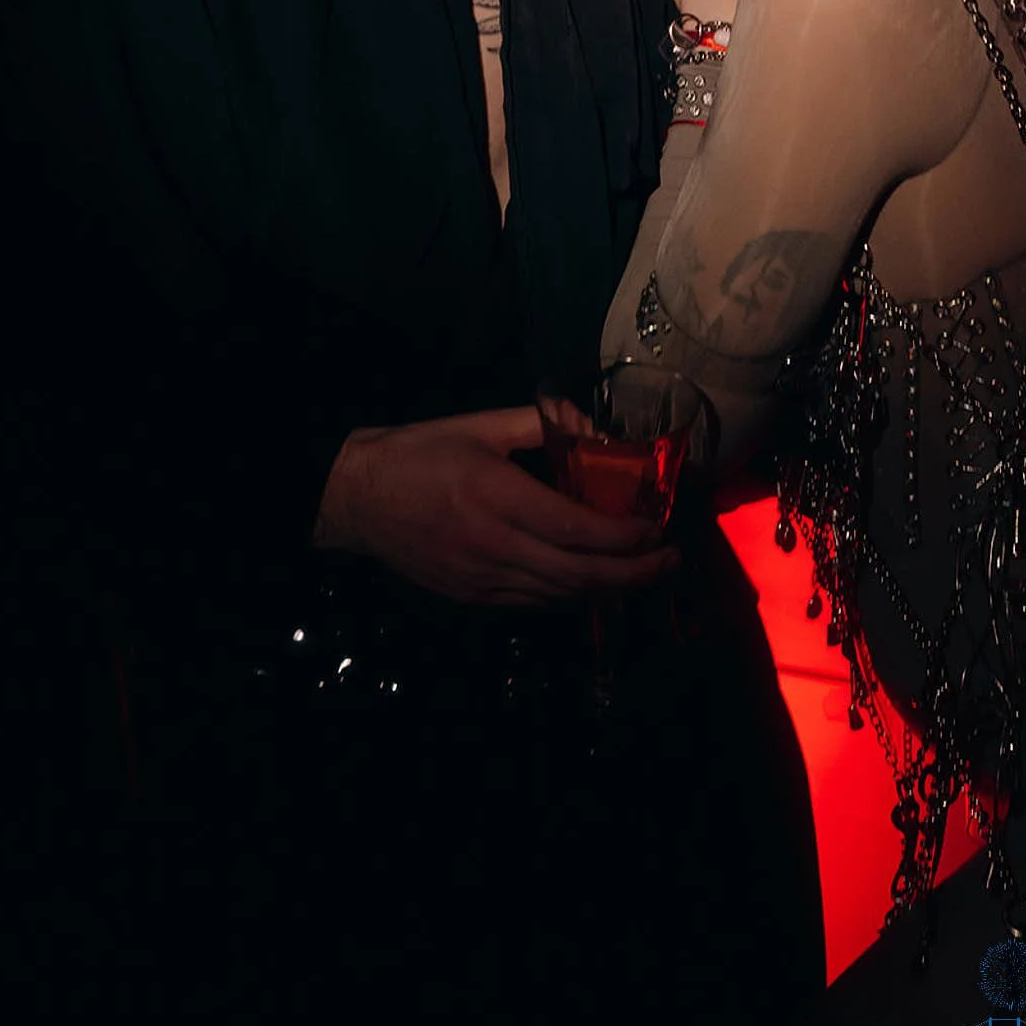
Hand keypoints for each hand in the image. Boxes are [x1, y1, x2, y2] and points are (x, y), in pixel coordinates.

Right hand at [314, 406, 679, 606]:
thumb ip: (539, 423)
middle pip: (581, 575)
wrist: (355, 499)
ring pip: (561, 596)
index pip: (578, 530)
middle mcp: (496, 546)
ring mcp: (483, 579)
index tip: (657, 528)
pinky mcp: (472, 597)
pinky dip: (570, 594)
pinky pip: (534, 602)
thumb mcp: (479, 425)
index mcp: (499, 497)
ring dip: (608, 589)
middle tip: (670, 560)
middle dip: (635, 574)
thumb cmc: (419, 454)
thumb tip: (590, 426)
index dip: (626, 537)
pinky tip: (590, 580)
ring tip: (642, 572)